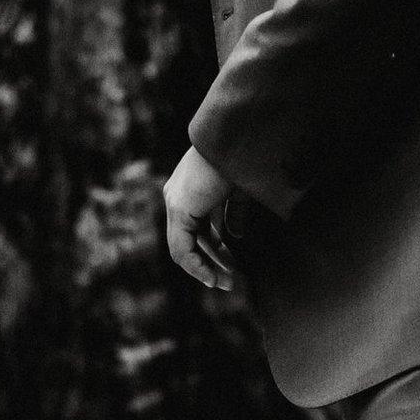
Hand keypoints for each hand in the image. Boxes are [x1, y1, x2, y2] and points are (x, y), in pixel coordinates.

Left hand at [162, 147, 236, 289]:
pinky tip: (213, 277)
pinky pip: (182, 248)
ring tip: (227, 283)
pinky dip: (197, 266)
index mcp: (190, 188)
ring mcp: (176, 202)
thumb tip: (235, 236)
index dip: (215, 250)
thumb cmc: (243, 157)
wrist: (238, 136)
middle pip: (192, 240)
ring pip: (184, 248)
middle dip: (213, 262)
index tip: (234, 267)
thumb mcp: (239, 190)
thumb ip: (233, 213)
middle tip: (232, 281)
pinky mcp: (179, 208)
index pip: (197, 228)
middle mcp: (177, 195)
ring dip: (206, 269)